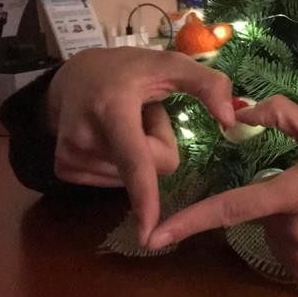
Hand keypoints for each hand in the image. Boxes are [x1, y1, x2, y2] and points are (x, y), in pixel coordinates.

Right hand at [47, 47, 234, 244]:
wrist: (73, 76)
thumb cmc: (130, 70)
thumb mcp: (170, 64)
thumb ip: (209, 84)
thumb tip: (232, 120)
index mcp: (112, 108)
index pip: (136, 160)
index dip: (144, 196)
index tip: (147, 232)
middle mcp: (85, 137)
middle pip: (152, 167)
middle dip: (156, 143)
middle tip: (140, 113)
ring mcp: (70, 157)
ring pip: (133, 178)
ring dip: (138, 152)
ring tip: (123, 122)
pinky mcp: (65, 170)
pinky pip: (115, 182)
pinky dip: (120, 162)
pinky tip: (110, 135)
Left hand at [147, 95, 297, 285]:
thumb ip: (280, 114)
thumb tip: (240, 109)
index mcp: (295, 193)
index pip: (232, 207)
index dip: (190, 220)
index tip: (154, 235)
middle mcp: (295, 230)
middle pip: (256, 217)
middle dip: (271, 202)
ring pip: (269, 237)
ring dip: (282, 224)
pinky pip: (285, 256)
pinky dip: (295, 242)